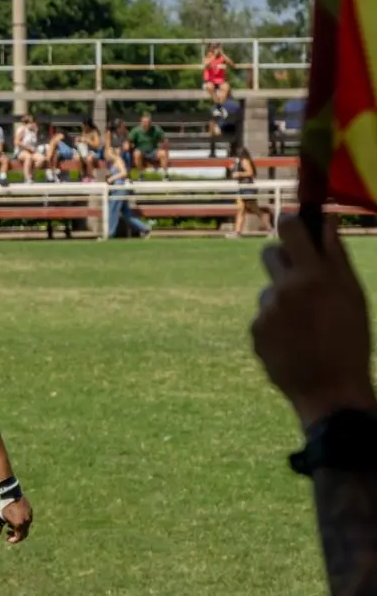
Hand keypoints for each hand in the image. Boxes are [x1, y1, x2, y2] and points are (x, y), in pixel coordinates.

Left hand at [0, 495, 32, 543]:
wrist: (11, 493)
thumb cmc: (4, 506)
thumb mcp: (0, 518)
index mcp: (19, 525)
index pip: (18, 538)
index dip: (12, 540)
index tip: (7, 538)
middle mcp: (26, 522)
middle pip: (24, 534)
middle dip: (16, 535)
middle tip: (8, 531)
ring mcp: (30, 516)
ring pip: (26, 527)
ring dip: (19, 528)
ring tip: (10, 523)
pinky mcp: (31, 511)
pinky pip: (28, 520)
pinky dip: (22, 522)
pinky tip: (15, 517)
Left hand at [252, 214, 374, 429]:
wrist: (330, 391)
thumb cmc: (350, 341)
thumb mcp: (353, 296)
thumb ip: (335, 254)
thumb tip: (326, 217)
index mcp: (312, 276)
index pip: (289, 228)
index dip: (291, 222)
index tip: (294, 224)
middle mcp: (284, 289)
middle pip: (269, 253)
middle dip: (284, 259)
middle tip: (302, 277)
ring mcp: (266, 311)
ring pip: (269, 291)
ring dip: (283, 300)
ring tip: (307, 326)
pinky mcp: (254, 331)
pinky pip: (264, 317)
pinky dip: (276, 325)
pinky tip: (294, 343)